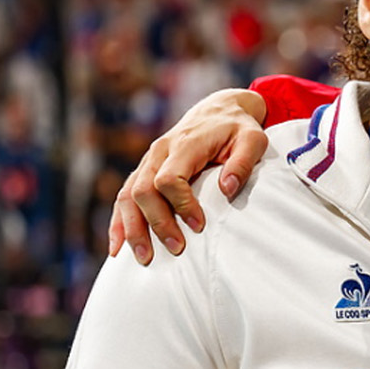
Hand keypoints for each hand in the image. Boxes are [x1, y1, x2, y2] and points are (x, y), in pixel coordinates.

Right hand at [108, 89, 268, 263]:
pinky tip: (117, 247)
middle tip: (178, 249)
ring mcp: (148, 160)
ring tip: (144, 258)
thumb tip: (227, 189)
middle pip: (143, 190)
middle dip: (157, 223)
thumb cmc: (238, 128)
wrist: (219, 110)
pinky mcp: (145, 169)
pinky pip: (123, 196)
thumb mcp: (253, 139)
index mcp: (184, 144)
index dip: (181, 204)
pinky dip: (118, 222)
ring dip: (133, 229)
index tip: (199, 225)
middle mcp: (159, 152)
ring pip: (127, 196)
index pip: (169, 178)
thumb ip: (243, 162)